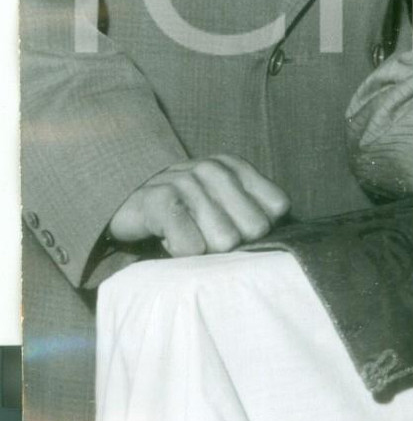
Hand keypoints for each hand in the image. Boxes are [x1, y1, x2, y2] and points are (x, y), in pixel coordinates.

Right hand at [108, 155, 289, 256]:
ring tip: (185, 235)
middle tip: (204, 234)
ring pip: (225, 241)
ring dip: (204, 250)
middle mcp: (215, 169)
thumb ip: (253, 214)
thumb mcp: (222, 206)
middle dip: (233, 243)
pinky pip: (191, 247)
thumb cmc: (183, 213)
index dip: (258, 229)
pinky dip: (181, 253)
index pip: (277, 208)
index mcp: (236, 167)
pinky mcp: (160, 200)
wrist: (123, 204)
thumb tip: (281, 242)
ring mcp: (187, 180)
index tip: (232, 226)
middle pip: (255, 229)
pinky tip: (167, 239)